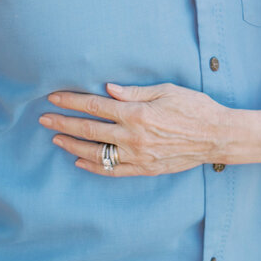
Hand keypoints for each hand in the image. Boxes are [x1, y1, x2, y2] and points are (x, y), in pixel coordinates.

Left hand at [39, 84, 225, 176]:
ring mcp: (138, 156)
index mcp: (137, 113)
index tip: (54, 98)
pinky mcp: (145, 168)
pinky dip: (94, 167)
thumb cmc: (195, 108)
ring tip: (57, 138)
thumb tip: (107, 89)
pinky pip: (113, 171)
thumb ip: (134, 92)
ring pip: (96, 153)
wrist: (217, 136)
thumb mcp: (166, 90)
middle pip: (89, 130)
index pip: (95, 106)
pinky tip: (79, 161)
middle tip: (43, 118)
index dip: (72, 101)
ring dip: (73, 145)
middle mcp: (133, 137)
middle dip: (64, 122)